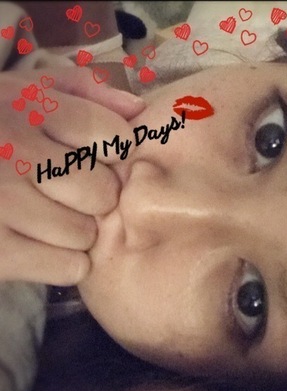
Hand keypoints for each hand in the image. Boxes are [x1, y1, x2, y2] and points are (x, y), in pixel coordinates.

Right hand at [0, 67, 144, 284]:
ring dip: (76, 232)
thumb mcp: (29, 94)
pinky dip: (62, 263)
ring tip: (48, 218)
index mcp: (26, 108)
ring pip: (85, 233)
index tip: (98, 156)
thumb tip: (137, 110)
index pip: (114, 137)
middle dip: (95, 197)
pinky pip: (69, 268)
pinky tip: (39, 245)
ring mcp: (0, 202)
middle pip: (103, 192)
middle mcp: (11, 152)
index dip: (116, 152)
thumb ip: (85, 91)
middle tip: (68, 193)